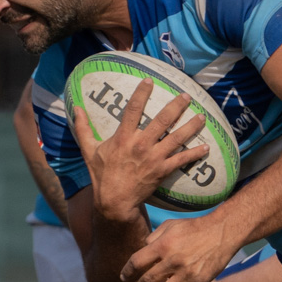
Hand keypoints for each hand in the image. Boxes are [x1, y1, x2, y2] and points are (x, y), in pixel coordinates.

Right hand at [71, 79, 208, 221]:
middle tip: (187, 95)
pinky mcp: (162, 171)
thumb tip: (75, 108)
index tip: (149, 81)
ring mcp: (154, 158)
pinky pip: (182, 160)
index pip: (133, 110)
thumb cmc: (102, 174)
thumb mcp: (88, 150)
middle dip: (176, 106)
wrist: (115, 201)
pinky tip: (206, 148)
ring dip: (191, 126)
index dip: (142, 93)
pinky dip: (195, 154)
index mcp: (124, 137)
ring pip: (177, 138)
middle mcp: (141, 145)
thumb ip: (83, 128)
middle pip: (162, 120)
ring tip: (202, 116)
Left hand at [122, 215, 239, 281]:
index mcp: (163, 245)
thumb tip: (142, 248)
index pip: (137, 262)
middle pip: (148, 280)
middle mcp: (172, 261)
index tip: (123, 277)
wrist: (222, 231)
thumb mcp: (171, 225)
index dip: (127, 271)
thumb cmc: (194, 227)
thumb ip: (154, 237)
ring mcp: (186, 274)